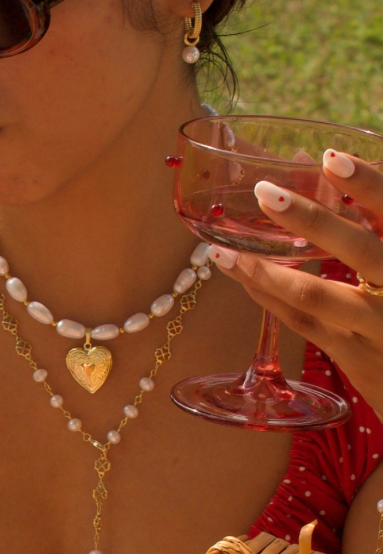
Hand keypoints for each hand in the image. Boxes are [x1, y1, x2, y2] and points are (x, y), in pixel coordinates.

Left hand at [207, 150, 382, 424]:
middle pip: (357, 249)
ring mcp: (376, 327)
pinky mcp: (355, 356)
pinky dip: (271, 296)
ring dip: (266, 271)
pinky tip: (242, 273)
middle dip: (311, 220)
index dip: (370, 184)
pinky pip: (304, 323)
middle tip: (267, 192)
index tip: (331, 160)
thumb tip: (336, 168)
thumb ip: (380, 225)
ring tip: (224, 250)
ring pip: (315, 296)